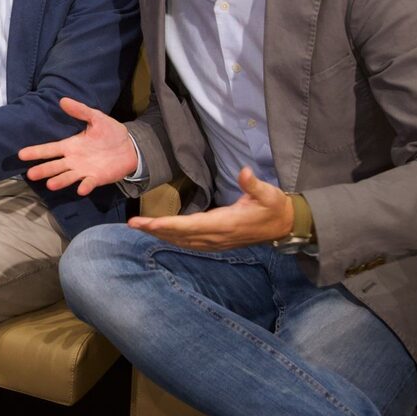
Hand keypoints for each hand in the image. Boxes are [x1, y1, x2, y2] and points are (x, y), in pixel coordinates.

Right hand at [18, 98, 137, 194]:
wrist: (130, 147)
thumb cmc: (110, 132)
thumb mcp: (96, 118)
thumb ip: (80, 110)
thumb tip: (63, 100)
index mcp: (71, 145)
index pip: (50, 149)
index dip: (36, 151)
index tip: (21, 154)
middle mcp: (73, 160)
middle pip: (55, 166)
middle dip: (43, 170)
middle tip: (31, 175)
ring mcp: (84, 170)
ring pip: (67, 176)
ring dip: (60, 180)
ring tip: (50, 184)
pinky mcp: (96, 178)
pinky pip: (88, 183)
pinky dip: (84, 186)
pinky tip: (81, 188)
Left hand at [127, 167, 294, 250]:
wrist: (283, 226)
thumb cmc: (273, 207)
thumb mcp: (268, 193)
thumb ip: (253, 184)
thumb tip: (245, 172)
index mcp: (226, 224)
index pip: (192, 226)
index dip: (170, 225)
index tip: (150, 223)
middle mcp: (217, 236)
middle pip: (180, 235)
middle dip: (156, 230)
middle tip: (133, 224)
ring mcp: (216, 242)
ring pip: (182, 241)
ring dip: (160, 235)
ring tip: (140, 228)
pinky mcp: (216, 243)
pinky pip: (189, 243)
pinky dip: (172, 238)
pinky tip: (160, 234)